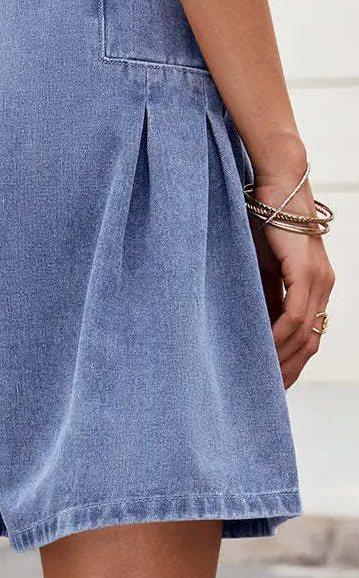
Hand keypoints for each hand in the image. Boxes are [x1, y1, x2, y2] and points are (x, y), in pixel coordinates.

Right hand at [251, 178, 334, 388]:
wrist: (276, 185)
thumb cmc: (264, 221)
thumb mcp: (261, 268)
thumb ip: (263, 295)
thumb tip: (253, 326)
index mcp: (315, 287)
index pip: (309, 336)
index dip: (292, 363)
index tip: (272, 383)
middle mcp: (323, 286)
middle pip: (311, 343)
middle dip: (289, 370)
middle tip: (267, 392)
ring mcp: (318, 280)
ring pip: (304, 334)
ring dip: (282, 358)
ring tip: (261, 377)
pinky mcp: (306, 271)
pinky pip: (295, 315)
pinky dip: (280, 337)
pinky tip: (265, 351)